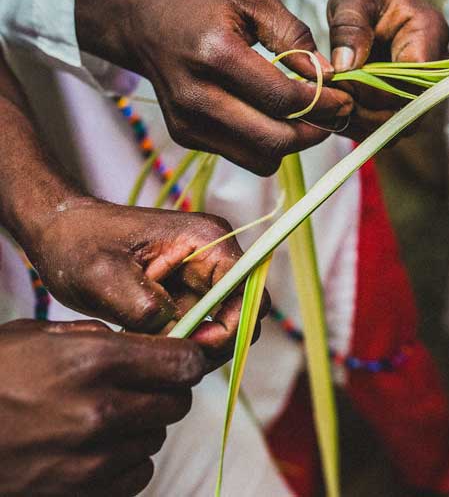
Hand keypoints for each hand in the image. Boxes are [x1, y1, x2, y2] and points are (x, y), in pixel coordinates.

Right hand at [0, 319, 202, 496]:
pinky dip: (125, 463)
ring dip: (141, 428)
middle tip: (139, 387)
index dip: (187, 358)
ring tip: (104, 419)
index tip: (181, 358)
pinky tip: (96, 449)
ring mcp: (91, 459)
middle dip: (165, 392)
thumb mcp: (34, 337)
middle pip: (177, 403)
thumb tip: (140, 342)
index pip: (184, 362)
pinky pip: (136, 475)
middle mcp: (100, 411)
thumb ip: (94, 337)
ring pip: (156, 439)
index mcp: (93, 362)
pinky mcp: (82, 493)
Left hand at [21, 198, 260, 364]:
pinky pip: (199, 327)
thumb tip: (175, 335)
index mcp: (207, 240)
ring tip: (151, 351)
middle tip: (169, 357)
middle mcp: (214, 256)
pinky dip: (179, 342)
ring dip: (194, 344)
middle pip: (242, 312)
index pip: (249, 290)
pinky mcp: (186, 293)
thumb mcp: (102, 275)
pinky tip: (146, 344)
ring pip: (222, 325)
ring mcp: (201, 276)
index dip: (231, 325)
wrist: (59, 233)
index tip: (191, 345)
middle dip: (215, 342)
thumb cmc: (78, 242)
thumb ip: (142, 306)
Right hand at [75, 0, 353, 175]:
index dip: (322, 104)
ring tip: (312, 118)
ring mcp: (187, 122)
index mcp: (215, 54)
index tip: (345, 98)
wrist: (143, 23)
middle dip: (316, 131)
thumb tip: (327, 74)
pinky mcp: (186, 136)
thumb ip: (294, 34)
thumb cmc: (205, 5)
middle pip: (274, 139)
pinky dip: (270, 145)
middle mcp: (196, 95)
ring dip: (295, 144)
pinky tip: (278, 118)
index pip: (281, 98)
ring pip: (262, 158)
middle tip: (338, 115)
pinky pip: (244, 157)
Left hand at [327, 0, 448, 139]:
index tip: (341, 82)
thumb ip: (349, 28)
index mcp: (429, 32)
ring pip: (404, 123)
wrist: (376, 0)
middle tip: (333, 99)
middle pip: (411, 108)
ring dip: (366, 123)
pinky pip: (395, 124)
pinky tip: (342, 114)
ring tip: (334, 108)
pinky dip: (368, 125)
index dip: (376, 90)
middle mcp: (438, 64)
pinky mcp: (414, 99)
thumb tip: (346, 66)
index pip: (413, 79)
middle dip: (368, 111)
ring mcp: (428, 85)